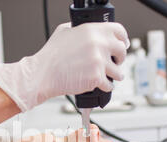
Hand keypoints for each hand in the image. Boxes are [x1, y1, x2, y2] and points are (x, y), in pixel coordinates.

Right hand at [0, 22, 129, 111]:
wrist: (43, 74)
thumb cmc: (51, 56)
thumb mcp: (64, 32)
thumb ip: (80, 29)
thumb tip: (90, 32)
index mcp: (93, 30)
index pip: (119, 31)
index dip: (123, 39)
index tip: (123, 45)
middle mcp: (98, 44)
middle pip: (122, 52)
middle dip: (119, 59)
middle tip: (114, 63)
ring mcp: (99, 61)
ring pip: (118, 71)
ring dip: (114, 75)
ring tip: (106, 76)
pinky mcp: (96, 78)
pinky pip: (109, 85)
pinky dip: (104, 87)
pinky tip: (97, 84)